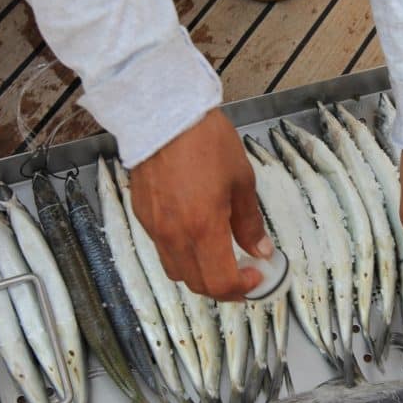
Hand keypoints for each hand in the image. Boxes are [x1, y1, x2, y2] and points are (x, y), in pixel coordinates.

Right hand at [129, 109, 270, 299]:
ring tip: (220, 257)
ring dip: (200, 274)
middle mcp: (174, 234)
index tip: (256, 276)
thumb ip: (249, 222)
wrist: (163, 113)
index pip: (221, 282)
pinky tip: (197, 235)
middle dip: (223, 287)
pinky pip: (162, 249)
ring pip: (176, 270)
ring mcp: (154, 227)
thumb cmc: (206, 141)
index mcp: (203, 227)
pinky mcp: (142, 216)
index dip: (242, 288)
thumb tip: (260, 250)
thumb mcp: (241, 180)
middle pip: (197, 284)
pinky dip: (182, 253)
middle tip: (243, 273)